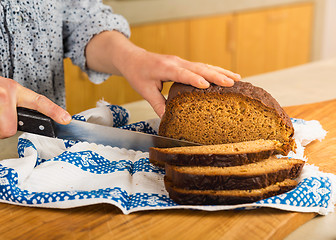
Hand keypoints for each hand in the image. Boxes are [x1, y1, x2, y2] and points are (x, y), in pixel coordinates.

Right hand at [0, 77, 71, 137]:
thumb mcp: (5, 93)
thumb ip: (16, 106)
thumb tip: (17, 127)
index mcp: (14, 90)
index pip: (39, 102)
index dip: (54, 111)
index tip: (66, 119)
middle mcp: (6, 92)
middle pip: (10, 128)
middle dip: (4, 129)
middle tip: (0, 120)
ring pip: (1, 130)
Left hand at [86, 30, 240, 117]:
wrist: (132, 58)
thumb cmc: (137, 73)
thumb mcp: (145, 91)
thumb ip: (158, 104)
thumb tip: (168, 119)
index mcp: (165, 68)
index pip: (182, 74)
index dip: (194, 79)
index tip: (206, 85)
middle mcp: (176, 62)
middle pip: (200, 68)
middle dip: (217, 75)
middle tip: (232, 83)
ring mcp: (181, 61)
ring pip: (204, 65)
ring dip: (220, 71)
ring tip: (237, 79)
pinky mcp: (183, 63)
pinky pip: (201, 66)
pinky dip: (214, 70)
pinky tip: (224, 75)